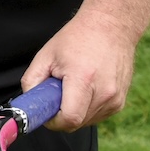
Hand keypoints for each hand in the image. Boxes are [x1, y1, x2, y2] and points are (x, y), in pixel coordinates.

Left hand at [20, 5, 141, 130]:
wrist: (111, 27)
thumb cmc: (76, 38)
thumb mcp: (46, 55)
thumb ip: (32, 81)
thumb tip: (30, 104)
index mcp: (84, 79)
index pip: (69, 119)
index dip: (53, 121)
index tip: (46, 112)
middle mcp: (104, 92)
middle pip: (76, 123)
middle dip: (61, 114)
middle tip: (57, 93)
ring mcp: (115, 99)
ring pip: (87, 122)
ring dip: (75, 111)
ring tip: (73, 86)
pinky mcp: (120, 102)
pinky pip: (97, 116)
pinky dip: (87, 109)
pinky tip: (86, 88)